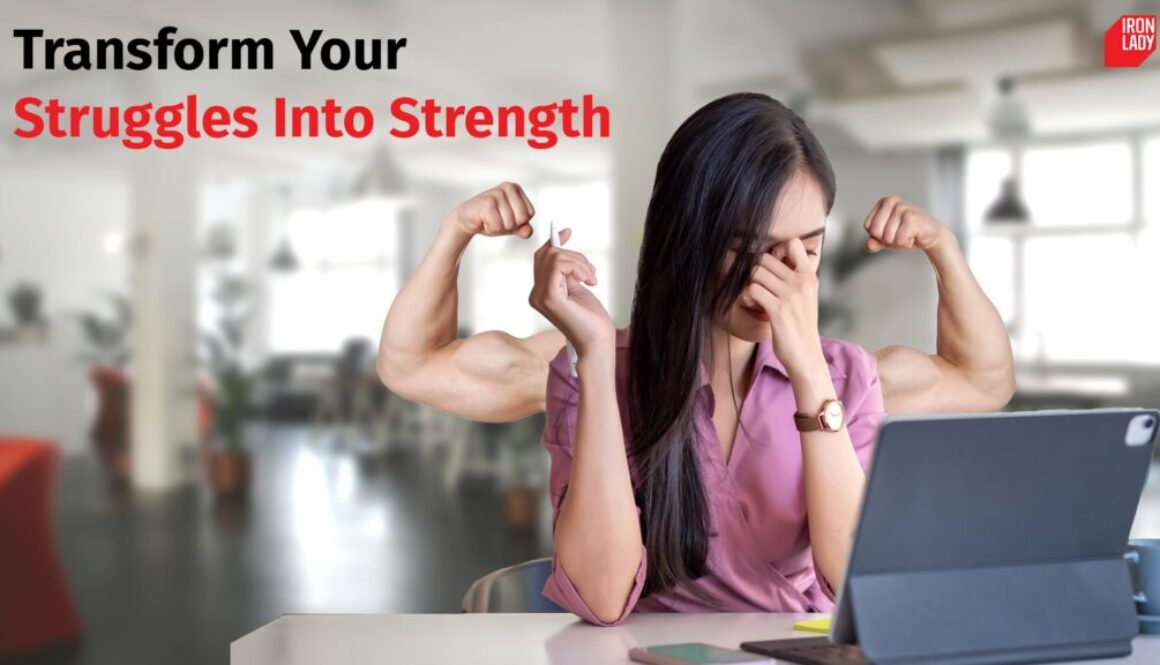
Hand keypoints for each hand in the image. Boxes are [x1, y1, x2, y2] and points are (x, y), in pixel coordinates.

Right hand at [445, 181, 535, 237]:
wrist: (466, 220)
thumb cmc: (490, 219)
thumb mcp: (511, 225)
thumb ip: (523, 228)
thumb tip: (528, 231)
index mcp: (516, 189)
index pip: (530, 214)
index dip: (518, 222)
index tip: (505, 217)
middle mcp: (509, 187)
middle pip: (522, 218)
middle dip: (509, 225)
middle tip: (496, 219)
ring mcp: (498, 193)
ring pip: (510, 223)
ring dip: (498, 227)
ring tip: (489, 219)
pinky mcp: (488, 202)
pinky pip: (498, 226)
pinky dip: (490, 228)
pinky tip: (483, 220)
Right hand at [528, 229, 613, 356]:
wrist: (598, 341)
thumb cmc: (591, 319)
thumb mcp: (576, 285)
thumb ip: (567, 268)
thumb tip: (561, 239)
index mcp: (540, 292)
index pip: (540, 258)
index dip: (553, 242)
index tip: (566, 232)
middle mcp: (535, 294)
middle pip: (546, 254)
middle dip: (573, 255)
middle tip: (590, 272)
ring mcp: (540, 296)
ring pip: (554, 256)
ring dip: (579, 262)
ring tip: (591, 278)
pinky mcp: (550, 297)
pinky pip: (559, 265)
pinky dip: (578, 267)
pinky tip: (589, 281)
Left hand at [744, 238, 824, 375]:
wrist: (806, 355)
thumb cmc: (799, 326)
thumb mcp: (804, 297)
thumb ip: (792, 278)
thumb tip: (767, 259)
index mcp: (809, 276)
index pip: (792, 244)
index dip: (774, 249)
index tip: (766, 264)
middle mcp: (801, 282)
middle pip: (765, 258)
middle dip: (752, 268)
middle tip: (750, 281)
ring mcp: (790, 295)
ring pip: (755, 272)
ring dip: (747, 283)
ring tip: (751, 295)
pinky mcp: (778, 309)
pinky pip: (752, 289)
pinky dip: (746, 295)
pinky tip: (751, 304)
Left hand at [863, 196, 949, 252]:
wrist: (932, 235)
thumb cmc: (908, 234)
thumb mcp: (886, 239)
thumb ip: (874, 242)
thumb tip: (869, 245)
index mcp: (882, 203)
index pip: (868, 226)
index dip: (879, 235)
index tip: (892, 231)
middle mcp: (890, 201)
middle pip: (875, 231)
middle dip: (887, 239)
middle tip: (901, 233)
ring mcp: (901, 208)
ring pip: (887, 237)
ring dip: (898, 241)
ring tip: (909, 233)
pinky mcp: (911, 217)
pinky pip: (899, 240)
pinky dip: (906, 243)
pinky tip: (914, 235)